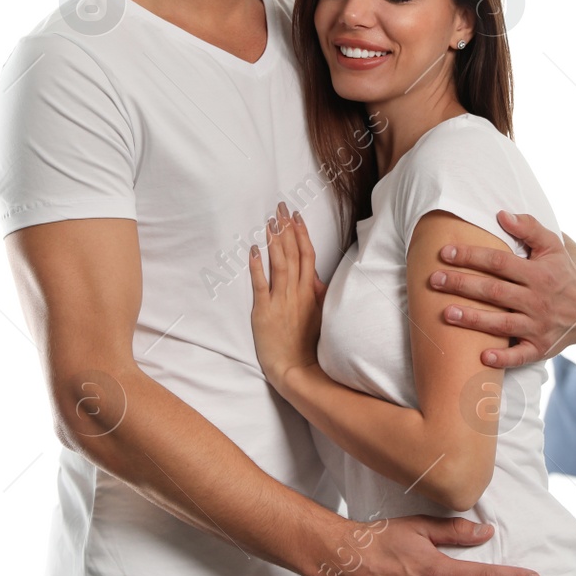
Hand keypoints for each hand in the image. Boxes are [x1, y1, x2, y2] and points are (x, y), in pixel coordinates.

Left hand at [248, 200, 325, 389]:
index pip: (308, 255)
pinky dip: (257, 266)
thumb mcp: (321, 317)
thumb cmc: (308, 345)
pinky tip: (253, 250)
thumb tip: (318, 277)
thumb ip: (319, 295)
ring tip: (270, 221)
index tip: (296, 216)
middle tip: (281, 207)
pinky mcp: (263, 311)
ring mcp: (280, 300)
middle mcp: (297, 292)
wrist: (296, 369)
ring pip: (279, 264)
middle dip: (287, 228)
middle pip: (293, 253)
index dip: (302, 234)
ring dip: (275, 241)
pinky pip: (260, 285)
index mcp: (311, 292)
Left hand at [430, 212, 575, 368]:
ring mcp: (539, 326)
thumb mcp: (554, 246)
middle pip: (494, 292)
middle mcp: (538, 300)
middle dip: (462, 285)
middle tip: (434, 280)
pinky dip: (503, 358)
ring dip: (474, 320)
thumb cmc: (565, 272)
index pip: (499, 262)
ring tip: (446, 314)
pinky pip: (521, 355)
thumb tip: (501, 214)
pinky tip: (482, 357)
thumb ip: (530, 228)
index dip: (471, 256)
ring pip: (502, 323)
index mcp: (539, 274)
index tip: (445, 253)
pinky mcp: (540, 347)